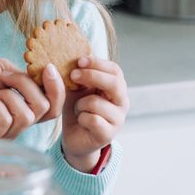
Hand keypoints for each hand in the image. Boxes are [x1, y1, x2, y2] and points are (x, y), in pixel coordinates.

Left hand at [0, 58, 49, 138]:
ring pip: (27, 116)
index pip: (54, 107)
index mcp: (23, 108)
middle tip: (3, 76)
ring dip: (8, 94)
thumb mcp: (5, 71)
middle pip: (46, 110)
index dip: (57, 89)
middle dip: (27, 85)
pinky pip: (6, 120)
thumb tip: (48, 80)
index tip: (47, 68)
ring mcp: (3, 134)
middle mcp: (16, 125)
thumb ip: (27, 79)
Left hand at [61, 56, 128, 171]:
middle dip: (91, 76)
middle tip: (72, 75)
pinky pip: (92, 119)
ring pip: (97, 103)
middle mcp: (122, 103)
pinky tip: (81, 120)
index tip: (79, 61)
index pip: (115, 70)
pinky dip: (81, 118)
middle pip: (114, 83)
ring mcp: (118, 120)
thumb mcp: (76, 88)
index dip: (97, 63)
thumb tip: (72, 57)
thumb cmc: (78, 109)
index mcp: (116, 88)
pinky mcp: (108, 135)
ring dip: (80, 104)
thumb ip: (78, 75)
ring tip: (78, 109)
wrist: (75, 137)